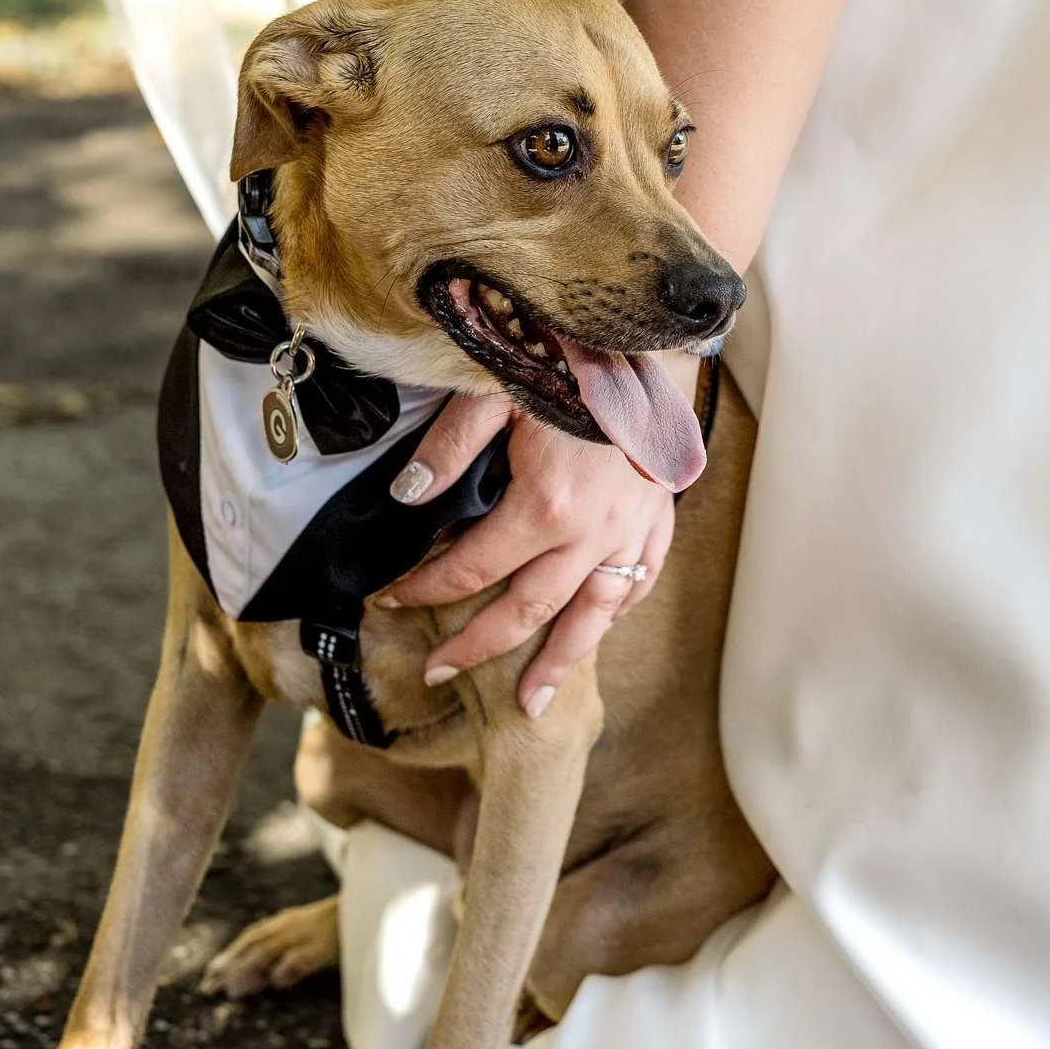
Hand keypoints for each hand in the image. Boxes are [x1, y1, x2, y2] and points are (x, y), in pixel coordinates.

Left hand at [377, 382, 681, 716]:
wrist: (649, 343)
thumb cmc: (568, 361)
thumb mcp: (495, 392)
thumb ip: (449, 448)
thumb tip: (408, 497)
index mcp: (545, 505)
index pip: (472, 567)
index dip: (426, 589)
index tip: (392, 599)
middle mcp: (591, 534)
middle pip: (526, 611)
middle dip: (477, 646)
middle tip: (440, 671)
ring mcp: (630, 533)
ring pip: (590, 618)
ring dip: (556, 664)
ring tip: (530, 704)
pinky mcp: (658, 522)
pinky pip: (636, 584)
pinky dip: (613, 614)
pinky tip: (594, 633)